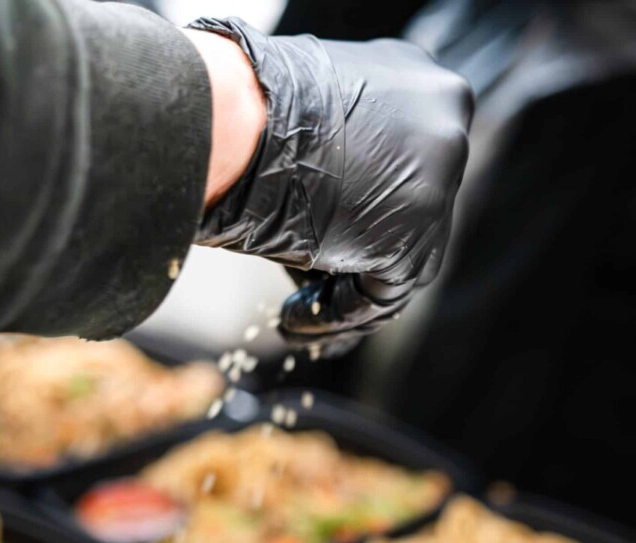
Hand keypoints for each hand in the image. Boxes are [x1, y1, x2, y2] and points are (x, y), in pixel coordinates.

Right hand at [188, 18, 472, 353]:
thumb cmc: (249, 112)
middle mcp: (444, 128)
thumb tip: (340, 204)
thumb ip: (347, 154)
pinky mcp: (413, 236)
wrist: (234, 121)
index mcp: (423, 86)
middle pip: (413, 214)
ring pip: (404, 260)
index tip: (336, 240)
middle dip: (364, 255)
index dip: (370, 211)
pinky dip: (338, 314)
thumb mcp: (318, 119)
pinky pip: (381, 295)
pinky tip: (295, 319)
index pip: (410, 168)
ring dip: (347, 293)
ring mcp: (437, 182)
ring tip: (301, 314)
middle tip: (319, 284)